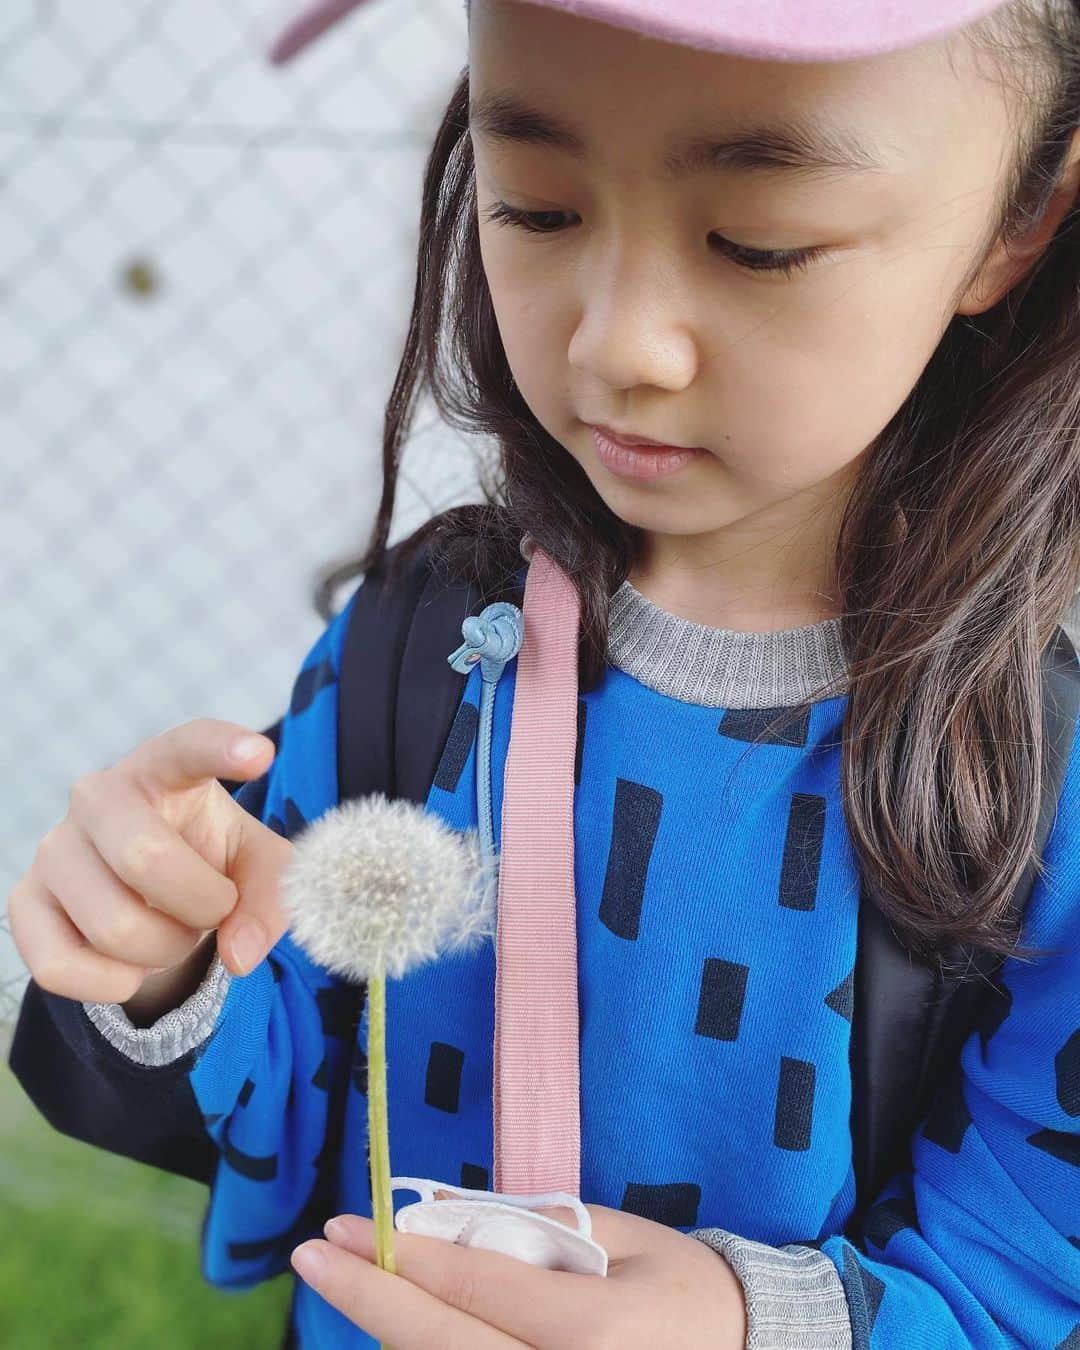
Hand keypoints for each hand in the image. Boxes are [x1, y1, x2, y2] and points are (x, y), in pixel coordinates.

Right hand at [7, 717, 290, 1003]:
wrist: (148, 891)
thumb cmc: (208, 858)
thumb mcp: (256, 865)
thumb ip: (272, 897)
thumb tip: (240, 955)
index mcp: (163, 770)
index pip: (187, 747)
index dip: (221, 748)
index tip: (261, 755)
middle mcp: (97, 796)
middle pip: (146, 859)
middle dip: (202, 906)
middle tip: (214, 910)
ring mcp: (53, 848)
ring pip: (113, 927)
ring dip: (165, 950)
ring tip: (174, 931)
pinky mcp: (24, 901)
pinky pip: (60, 967)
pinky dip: (114, 983)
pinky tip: (132, 964)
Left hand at [290, 1201, 747, 1348]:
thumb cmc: (683, 1285)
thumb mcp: (618, 1237)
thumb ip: (529, 1229)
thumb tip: (440, 1218)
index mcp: (594, 1332)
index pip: (471, 1290)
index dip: (398, 1256)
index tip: (341, 1225)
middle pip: (440, 1347)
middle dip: (367, 1299)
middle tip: (312, 1256)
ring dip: (393, 1334)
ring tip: (359, 1284)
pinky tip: (410, 1326)